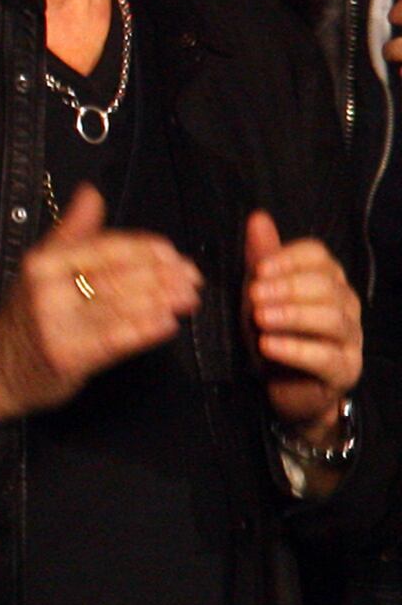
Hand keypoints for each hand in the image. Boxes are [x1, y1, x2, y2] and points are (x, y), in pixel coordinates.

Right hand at [0, 184, 199, 422]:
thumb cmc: (26, 318)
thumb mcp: (40, 268)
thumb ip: (72, 231)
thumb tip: (91, 193)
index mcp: (43, 263)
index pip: (105, 247)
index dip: (145, 249)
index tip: (174, 254)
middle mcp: (47, 290)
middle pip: (118, 276)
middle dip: (162, 276)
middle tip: (192, 278)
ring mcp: (57, 323)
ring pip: (122, 306)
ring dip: (162, 301)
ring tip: (188, 298)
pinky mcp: (68, 356)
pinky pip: (116, 339)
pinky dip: (146, 330)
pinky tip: (168, 324)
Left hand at [246, 209, 362, 441]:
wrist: (285, 387)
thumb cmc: (273, 334)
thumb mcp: (260, 295)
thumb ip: (263, 258)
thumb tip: (258, 217)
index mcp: (327, 281)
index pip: (320, 257)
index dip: (290, 260)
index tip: (259, 269)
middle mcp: (345, 306)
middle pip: (328, 286)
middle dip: (289, 288)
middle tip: (254, 295)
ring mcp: (350, 339)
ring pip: (333, 319)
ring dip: (293, 316)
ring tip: (261, 318)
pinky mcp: (345, 370)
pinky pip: (326, 357)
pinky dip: (296, 349)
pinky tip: (269, 345)